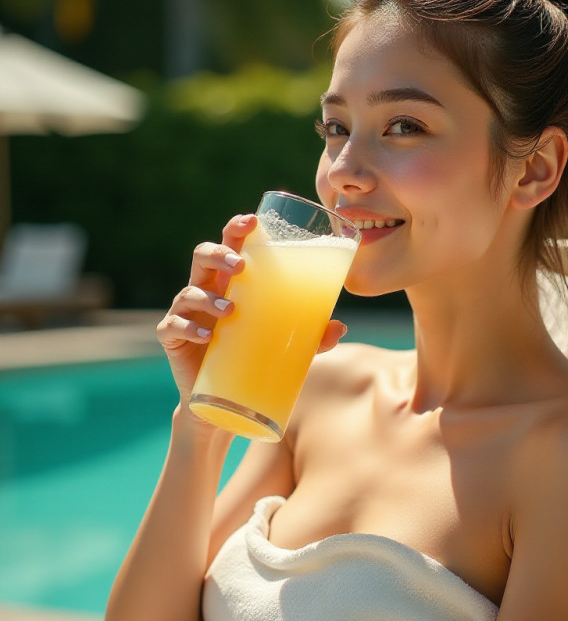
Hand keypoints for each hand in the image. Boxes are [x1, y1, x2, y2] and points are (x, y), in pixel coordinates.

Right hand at [156, 214, 347, 411]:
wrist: (221, 400)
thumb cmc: (252, 355)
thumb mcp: (284, 343)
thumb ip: (311, 335)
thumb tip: (340, 328)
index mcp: (232, 282)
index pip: (230, 245)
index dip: (236, 229)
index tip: (251, 220)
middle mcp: (207, 289)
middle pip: (203, 257)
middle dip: (219, 254)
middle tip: (240, 266)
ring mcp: (186, 312)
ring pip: (189, 292)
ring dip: (208, 298)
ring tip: (230, 311)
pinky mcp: (173, 338)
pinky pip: (173, 326)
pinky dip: (187, 328)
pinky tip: (205, 336)